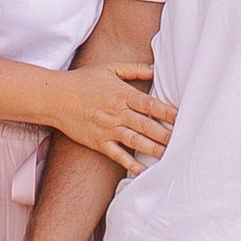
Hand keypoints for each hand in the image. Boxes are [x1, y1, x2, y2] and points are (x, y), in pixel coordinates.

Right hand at [43, 62, 174, 172]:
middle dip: (166, 134)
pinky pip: (117, 155)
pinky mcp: (98, 142)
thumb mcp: (109, 69)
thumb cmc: (83, 81)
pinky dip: (130, 164)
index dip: (167, 112)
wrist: (56, 97)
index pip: (150, 104)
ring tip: (170, 156)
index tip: (183, 118)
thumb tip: (155, 69)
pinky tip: (143, 171)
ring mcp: (107, 129)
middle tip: (184, 141)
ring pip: (136, 141)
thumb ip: (134, 69)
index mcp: (122, 94)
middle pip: (147, 125)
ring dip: (154, 149)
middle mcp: (117, 113)